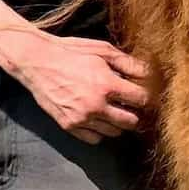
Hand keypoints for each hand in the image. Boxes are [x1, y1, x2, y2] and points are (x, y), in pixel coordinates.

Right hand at [0, 27, 151, 143]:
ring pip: (114, 132)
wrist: (37, 62)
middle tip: (132, 105)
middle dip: (135, 113)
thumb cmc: (72, 52)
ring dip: (118, 123)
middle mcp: (95, 105)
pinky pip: (95, 139)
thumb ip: (129, 64)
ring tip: (114, 110)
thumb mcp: (103, 51)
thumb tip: (151, 73)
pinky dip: (100, 131)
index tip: (146, 95)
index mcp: (106, 84)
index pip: (141, 100)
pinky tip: (99, 118)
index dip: (147, 97)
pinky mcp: (69, 126)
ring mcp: (81, 118)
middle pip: (131, 122)